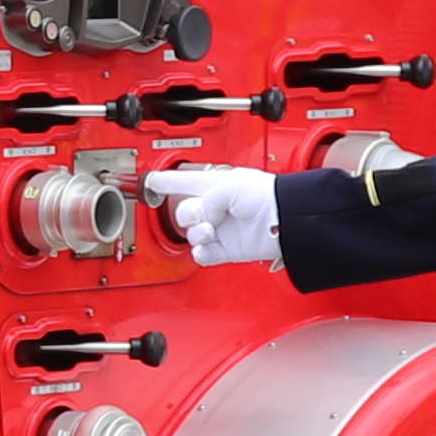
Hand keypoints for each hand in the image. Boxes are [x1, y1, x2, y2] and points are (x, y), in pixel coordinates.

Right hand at [144, 165, 280, 266]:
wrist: (285, 219)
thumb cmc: (266, 196)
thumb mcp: (228, 185)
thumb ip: (206, 198)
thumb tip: (202, 217)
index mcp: (214, 185)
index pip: (183, 181)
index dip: (165, 181)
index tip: (150, 181)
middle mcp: (215, 207)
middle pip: (182, 212)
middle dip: (188, 213)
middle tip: (203, 213)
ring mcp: (220, 229)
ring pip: (190, 235)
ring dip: (197, 232)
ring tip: (211, 229)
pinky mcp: (226, 249)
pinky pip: (202, 255)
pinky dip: (202, 253)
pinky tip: (208, 246)